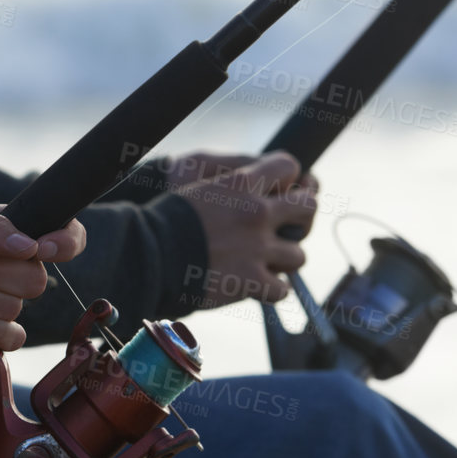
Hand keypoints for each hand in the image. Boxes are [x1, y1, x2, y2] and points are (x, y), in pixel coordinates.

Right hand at [174, 152, 318, 307]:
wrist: (148, 256)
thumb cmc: (164, 218)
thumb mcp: (196, 184)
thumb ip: (230, 182)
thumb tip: (252, 183)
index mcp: (242, 183)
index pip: (290, 167)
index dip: (288, 179)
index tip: (279, 191)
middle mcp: (257, 213)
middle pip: (309, 207)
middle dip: (300, 217)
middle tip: (284, 227)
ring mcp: (258, 249)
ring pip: (299, 254)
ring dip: (283, 259)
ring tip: (263, 261)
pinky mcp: (252, 281)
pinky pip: (282, 289)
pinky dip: (270, 290)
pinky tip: (255, 285)